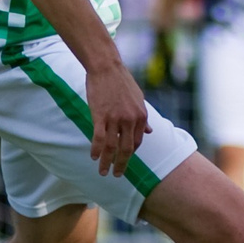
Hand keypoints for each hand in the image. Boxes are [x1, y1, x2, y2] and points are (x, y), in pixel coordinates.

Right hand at [84, 57, 147, 176]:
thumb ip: (143, 117)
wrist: (107, 67)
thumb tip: (150, 131)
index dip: (130, 153)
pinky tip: (93, 157)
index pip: (137, 142)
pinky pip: (98, 138)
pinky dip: (96, 149)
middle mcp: (130, 120)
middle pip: (126, 149)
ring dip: (107, 162)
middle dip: (122, 165)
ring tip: (103, 172)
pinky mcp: (100, 115)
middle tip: (116, 175)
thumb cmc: (122, 81)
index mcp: (141, 116)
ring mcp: (115, 118)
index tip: (124, 161)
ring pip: (111, 147)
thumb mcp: (139, 98)